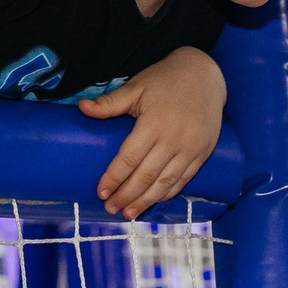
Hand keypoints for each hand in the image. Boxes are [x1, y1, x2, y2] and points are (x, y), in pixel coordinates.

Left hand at [80, 47, 225, 217]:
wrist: (205, 74)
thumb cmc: (166, 79)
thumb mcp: (136, 86)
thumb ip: (110, 102)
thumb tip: (82, 107)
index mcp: (154, 123)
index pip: (129, 158)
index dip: (114, 177)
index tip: (101, 192)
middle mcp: (174, 139)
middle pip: (146, 175)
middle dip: (126, 195)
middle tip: (111, 209)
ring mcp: (191, 148)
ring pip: (166, 182)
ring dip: (146, 201)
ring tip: (129, 213)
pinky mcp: (203, 152)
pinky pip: (184, 179)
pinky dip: (168, 193)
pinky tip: (154, 201)